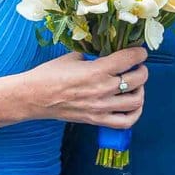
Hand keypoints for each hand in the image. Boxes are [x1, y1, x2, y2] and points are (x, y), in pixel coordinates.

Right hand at [21, 47, 150, 128]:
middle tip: (137, 67)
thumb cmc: (48, 75)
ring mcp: (101, 107)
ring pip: (136, 101)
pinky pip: (125, 122)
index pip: (129, 59)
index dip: (139, 53)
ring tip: (135, 85)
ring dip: (141, 91)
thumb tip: (107, 52)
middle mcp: (102, 89)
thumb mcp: (72, 58)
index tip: (140, 52)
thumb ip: (93, 56)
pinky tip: (133, 105)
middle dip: (142, 70)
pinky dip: (135, 114)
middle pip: (138, 79)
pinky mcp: (96, 120)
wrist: (32, 97)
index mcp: (97, 70)